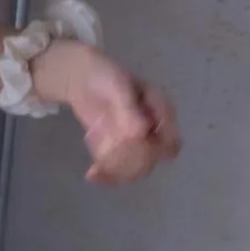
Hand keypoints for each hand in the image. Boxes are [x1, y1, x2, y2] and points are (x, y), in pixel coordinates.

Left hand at [34, 41, 180, 184]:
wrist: (80, 77)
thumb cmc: (103, 75)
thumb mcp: (117, 86)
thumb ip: (129, 109)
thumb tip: (138, 134)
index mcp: (160, 110)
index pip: (169, 139)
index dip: (155, 149)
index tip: (130, 148)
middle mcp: (153, 128)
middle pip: (153, 158)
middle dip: (132, 162)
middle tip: (108, 159)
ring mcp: (135, 140)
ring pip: (137, 167)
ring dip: (119, 172)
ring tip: (96, 170)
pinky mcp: (117, 147)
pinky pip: (119, 167)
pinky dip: (107, 174)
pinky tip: (92, 175)